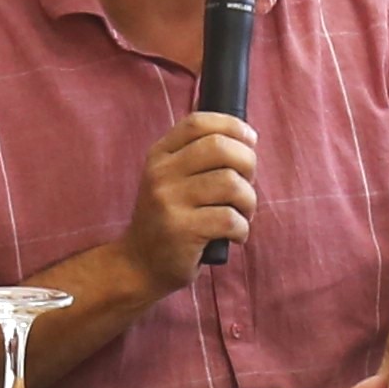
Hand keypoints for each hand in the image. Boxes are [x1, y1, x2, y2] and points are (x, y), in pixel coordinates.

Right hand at [116, 113, 255, 285]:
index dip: (232, 126)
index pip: (198, 123)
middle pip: (220, 147)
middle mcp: (161, 174)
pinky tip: (235, 235)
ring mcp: (170, 201)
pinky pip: (230, 218)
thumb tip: (244, 136)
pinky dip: (242, 228)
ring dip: (248, 200)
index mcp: (159, 156)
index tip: (249, 140)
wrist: (139, 264)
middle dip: (248, 162)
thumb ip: (196, 157)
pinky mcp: (182, 230)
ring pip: (231, 183)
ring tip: (242, 213)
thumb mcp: (169, 181)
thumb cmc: (167, 220)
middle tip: (247, 183)